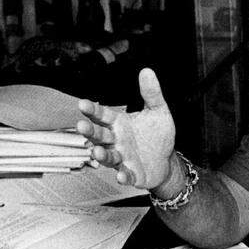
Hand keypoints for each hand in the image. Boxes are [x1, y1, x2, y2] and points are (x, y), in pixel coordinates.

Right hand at [77, 68, 175, 188]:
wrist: (166, 160)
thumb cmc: (157, 136)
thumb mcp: (158, 112)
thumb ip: (151, 94)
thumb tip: (147, 71)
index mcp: (119, 124)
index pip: (102, 115)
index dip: (92, 110)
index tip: (83, 103)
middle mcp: (116, 141)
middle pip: (99, 136)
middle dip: (90, 132)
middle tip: (81, 125)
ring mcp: (121, 158)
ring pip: (107, 156)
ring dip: (101, 155)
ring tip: (97, 152)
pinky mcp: (131, 174)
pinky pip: (125, 175)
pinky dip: (123, 176)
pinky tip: (122, 176)